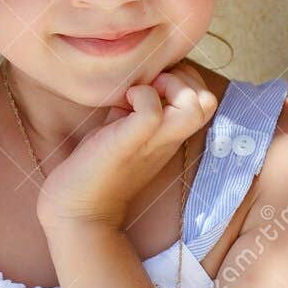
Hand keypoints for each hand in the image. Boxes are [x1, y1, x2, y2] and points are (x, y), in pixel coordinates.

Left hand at [35, 62, 218, 231]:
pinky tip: (122, 103)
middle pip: (209, 101)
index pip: (205, 98)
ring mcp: (155, 141)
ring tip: (140, 92)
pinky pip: (152, 111)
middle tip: (150, 85)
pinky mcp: (131, 143)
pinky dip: (140, 95)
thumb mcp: (124, 128)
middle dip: (182, 78)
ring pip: (197, 105)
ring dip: (171, 85)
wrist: (77, 208)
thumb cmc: (96, 165)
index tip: (153, 84)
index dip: (184, 80)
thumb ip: (136, 108)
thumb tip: (138, 80)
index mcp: (170, 134)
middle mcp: (169, 138)